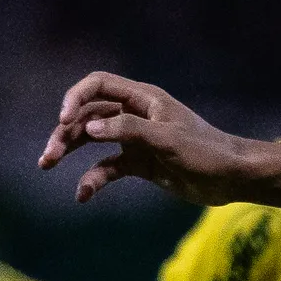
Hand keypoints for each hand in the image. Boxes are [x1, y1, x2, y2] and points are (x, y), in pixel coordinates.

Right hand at [41, 73, 253, 206]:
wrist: (232, 178)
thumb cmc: (206, 152)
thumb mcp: (167, 139)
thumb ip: (129, 131)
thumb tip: (88, 129)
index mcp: (143, 98)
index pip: (98, 85)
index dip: (76, 98)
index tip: (64, 119)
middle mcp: (135, 114)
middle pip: (88, 114)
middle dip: (65, 131)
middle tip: (49, 155)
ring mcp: (135, 139)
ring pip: (92, 139)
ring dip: (70, 150)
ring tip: (47, 164)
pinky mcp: (139, 163)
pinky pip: (108, 168)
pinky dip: (94, 179)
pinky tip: (83, 195)